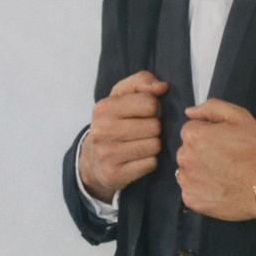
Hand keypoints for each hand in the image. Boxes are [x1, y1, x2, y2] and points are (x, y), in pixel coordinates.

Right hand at [79, 71, 167, 201]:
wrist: (93, 160)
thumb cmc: (114, 121)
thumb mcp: (122, 96)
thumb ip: (141, 81)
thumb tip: (162, 87)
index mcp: (104, 108)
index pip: (149, 103)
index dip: (155, 107)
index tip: (147, 113)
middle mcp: (102, 130)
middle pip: (154, 126)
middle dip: (155, 127)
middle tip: (145, 130)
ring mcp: (106, 154)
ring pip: (154, 145)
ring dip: (154, 144)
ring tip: (142, 143)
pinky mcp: (115, 174)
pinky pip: (150, 164)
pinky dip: (150, 161)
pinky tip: (139, 158)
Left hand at [176, 99, 255, 221]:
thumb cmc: (254, 148)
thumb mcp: (239, 116)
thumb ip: (211, 107)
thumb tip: (189, 112)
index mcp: (193, 136)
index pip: (191, 130)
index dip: (208, 133)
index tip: (223, 141)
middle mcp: (184, 158)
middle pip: (187, 150)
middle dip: (201, 151)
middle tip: (224, 158)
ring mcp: (186, 181)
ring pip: (187, 170)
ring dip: (199, 170)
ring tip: (222, 174)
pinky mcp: (190, 200)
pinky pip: (190, 190)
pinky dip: (201, 189)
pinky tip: (218, 188)